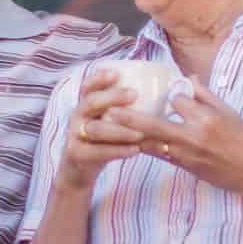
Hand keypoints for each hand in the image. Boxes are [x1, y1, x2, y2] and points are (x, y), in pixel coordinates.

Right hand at [55, 67, 143, 190]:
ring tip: (141, 132)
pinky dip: (118, 150)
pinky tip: (135, 150)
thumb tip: (168, 98)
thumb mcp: (109, 122)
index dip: (99, 78)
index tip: (116, 73)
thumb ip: (126, 110)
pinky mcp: (77, 155)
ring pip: (96, 129)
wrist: (80, 170)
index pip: (87, 86)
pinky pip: (98, 152)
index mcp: (85, 105)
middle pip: (90, 102)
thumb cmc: (103, 141)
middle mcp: (77, 117)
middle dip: (112, 97)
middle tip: (135, 94)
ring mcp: (74, 136)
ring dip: (120, 129)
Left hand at [111, 77, 242, 196]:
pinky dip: (143, 146)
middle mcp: (193, 137)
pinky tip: (131, 140)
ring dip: (129, 135)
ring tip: (110, 126)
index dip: (169, 94)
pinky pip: (157, 155)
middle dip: (128, 118)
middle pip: (153, 124)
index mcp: (207, 119)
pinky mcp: (183, 166)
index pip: (177, 100)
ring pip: (150, 143)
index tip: (166, 91)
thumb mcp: (230, 112)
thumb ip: (206, 95)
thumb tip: (187, 79)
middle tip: (108, 109)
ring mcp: (186, 154)